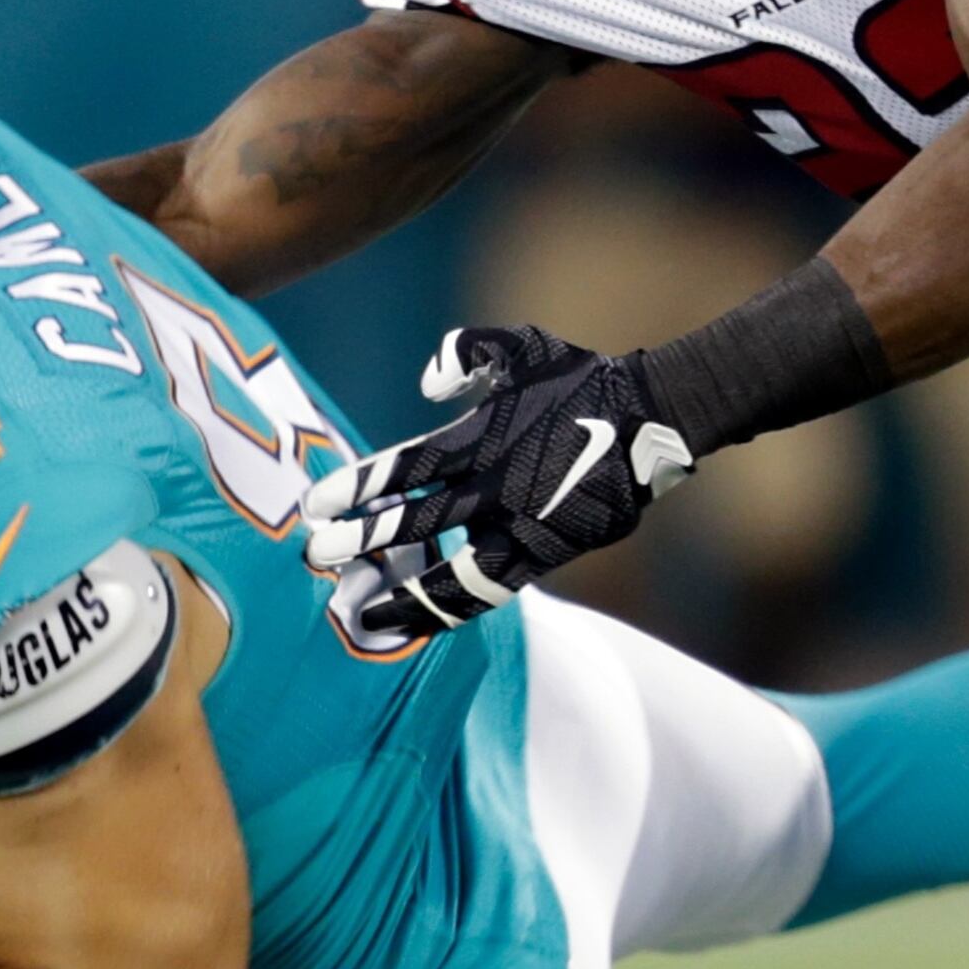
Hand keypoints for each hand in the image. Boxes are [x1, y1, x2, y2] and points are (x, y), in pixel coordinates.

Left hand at [300, 325, 693, 637]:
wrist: (653, 419)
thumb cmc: (583, 378)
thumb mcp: (523, 345)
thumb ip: (465, 353)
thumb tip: (425, 385)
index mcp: (483, 437)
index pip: (405, 469)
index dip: (358, 489)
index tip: (316, 505)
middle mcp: (497, 488)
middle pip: (416, 525)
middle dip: (361, 544)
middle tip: (315, 558)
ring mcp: (525, 528)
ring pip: (452, 574)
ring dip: (404, 593)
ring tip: (362, 612)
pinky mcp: (550, 556)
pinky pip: (492, 592)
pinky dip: (452, 609)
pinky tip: (421, 622)